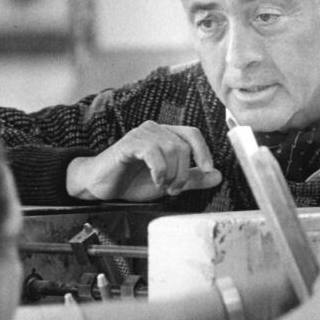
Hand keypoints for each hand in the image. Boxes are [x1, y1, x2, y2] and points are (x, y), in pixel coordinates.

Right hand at [66, 122, 222, 200]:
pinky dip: (159, 170)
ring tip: (162, 186)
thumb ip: (192, 179)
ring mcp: (141, 134)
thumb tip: (218, 176)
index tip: (208, 169)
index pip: (192, 134)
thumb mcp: (168, 182)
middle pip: (183, 145)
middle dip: (184, 172)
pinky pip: (153, 152)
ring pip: (171, 148)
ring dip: (171, 173)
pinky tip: (154, 180)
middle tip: (174, 189)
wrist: (101, 186)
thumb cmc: (131, 181)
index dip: (203, 151)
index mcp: (165, 135)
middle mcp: (155, 130)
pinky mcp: (128, 143)